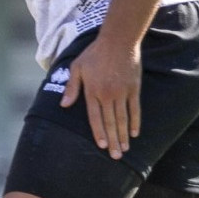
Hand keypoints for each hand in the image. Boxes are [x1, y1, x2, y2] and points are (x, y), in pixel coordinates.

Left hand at [62, 38, 140, 158]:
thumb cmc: (94, 53)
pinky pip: (135, 109)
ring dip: (124, 135)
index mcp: (92, 91)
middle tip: (116, 157)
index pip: (95, 118)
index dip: (99, 133)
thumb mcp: (77, 67)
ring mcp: (122, 92)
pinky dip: (135, 121)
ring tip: (125, 149)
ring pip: (123, 118)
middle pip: (110, 122)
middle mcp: (107, 95)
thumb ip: (71, 87)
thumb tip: (63, 105)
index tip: (102, 146)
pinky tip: (135, 133)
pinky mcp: (133, 88)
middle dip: (113, 141)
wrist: (118, 40)